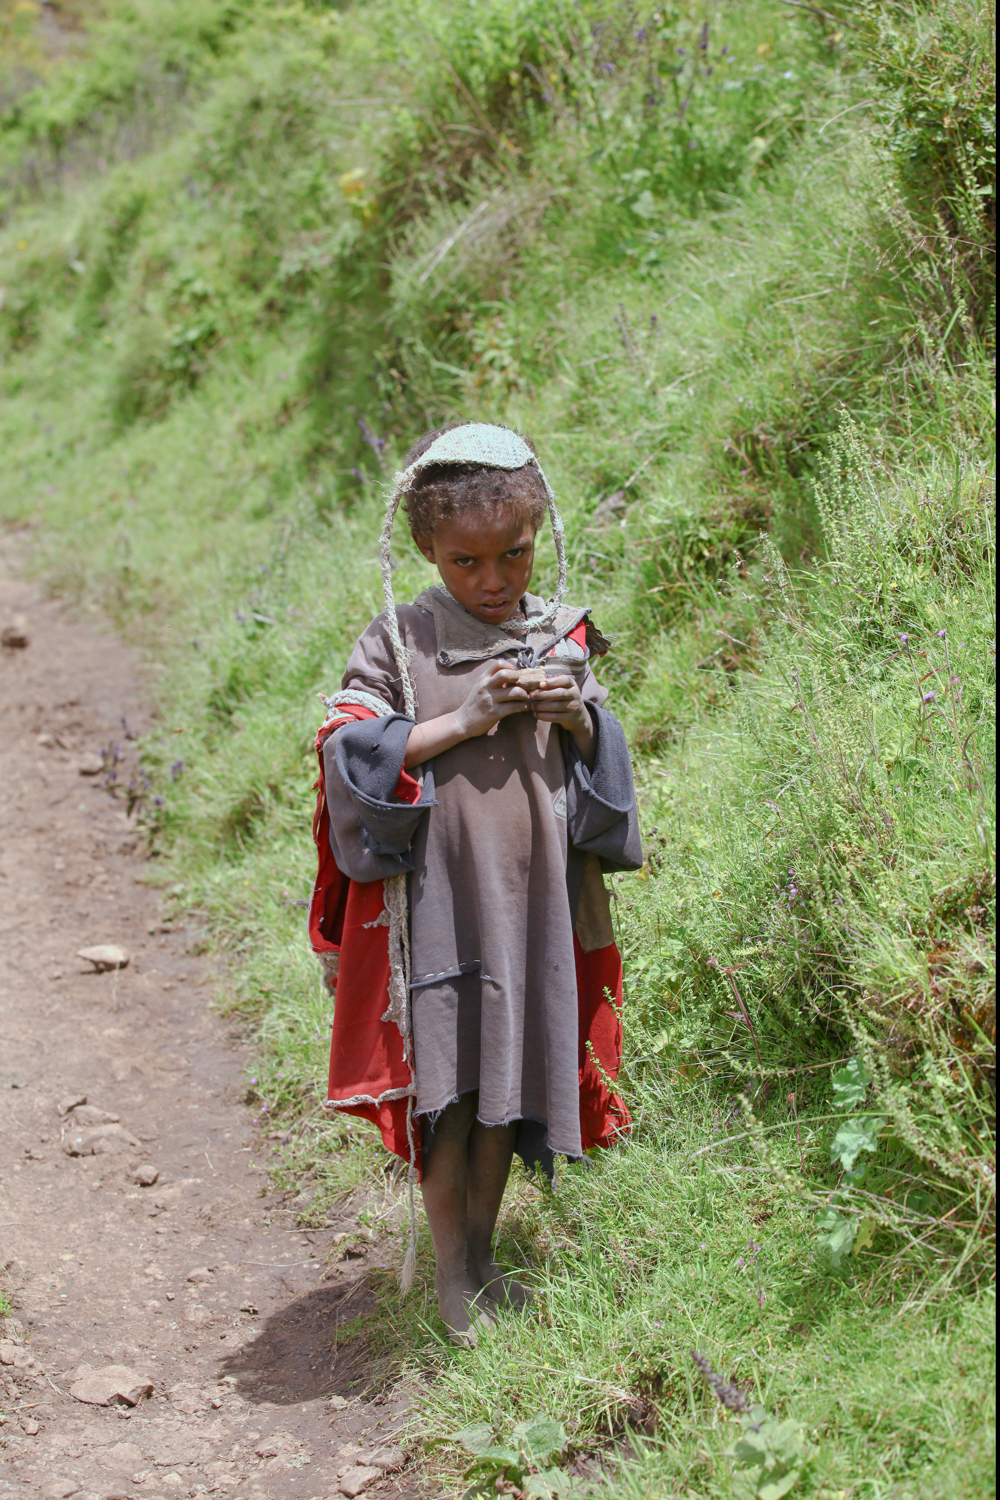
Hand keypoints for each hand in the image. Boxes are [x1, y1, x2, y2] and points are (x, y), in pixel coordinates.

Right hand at [404, 661, 528, 766]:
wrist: (463, 722)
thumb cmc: (474, 704)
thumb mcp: (480, 687)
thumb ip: (492, 680)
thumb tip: (511, 675)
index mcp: (483, 679)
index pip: (498, 663)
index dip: (510, 667)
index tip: (515, 675)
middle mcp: (486, 686)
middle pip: (506, 674)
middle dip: (518, 678)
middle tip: (521, 685)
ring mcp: (490, 699)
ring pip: (514, 692)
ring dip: (524, 694)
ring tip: (525, 697)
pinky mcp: (495, 713)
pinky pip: (514, 707)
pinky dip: (523, 706)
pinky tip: (525, 707)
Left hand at [528, 674, 595, 765]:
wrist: (578, 716)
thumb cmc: (565, 698)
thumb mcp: (563, 689)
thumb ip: (552, 685)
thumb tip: (533, 683)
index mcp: (572, 685)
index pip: (565, 680)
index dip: (553, 682)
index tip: (541, 684)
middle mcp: (575, 695)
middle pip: (559, 693)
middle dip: (543, 694)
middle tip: (531, 695)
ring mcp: (574, 707)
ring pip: (556, 706)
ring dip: (541, 706)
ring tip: (532, 706)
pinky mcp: (570, 718)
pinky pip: (555, 717)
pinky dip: (544, 716)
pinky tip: (536, 714)